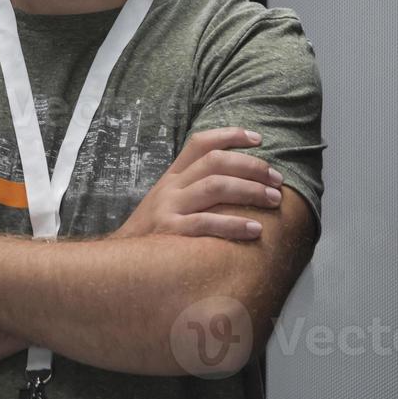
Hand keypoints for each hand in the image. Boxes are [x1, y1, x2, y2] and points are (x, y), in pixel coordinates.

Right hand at [113, 126, 283, 240]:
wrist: (120, 263)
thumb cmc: (154, 234)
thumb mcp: (168, 204)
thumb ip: (195, 191)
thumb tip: (241, 185)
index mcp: (172, 177)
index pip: (200, 143)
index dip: (230, 135)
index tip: (258, 139)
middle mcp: (171, 188)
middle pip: (214, 162)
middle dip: (251, 167)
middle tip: (277, 179)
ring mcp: (170, 208)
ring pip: (214, 187)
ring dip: (249, 190)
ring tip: (273, 199)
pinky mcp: (171, 233)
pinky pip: (206, 224)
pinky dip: (234, 225)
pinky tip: (255, 230)